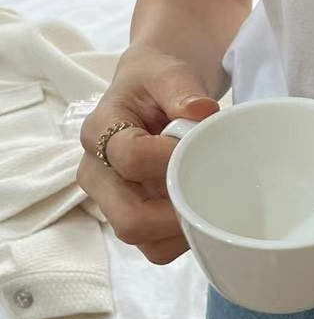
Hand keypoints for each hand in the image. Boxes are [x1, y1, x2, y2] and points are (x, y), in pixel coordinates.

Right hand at [78, 45, 219, 264]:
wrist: (151, 91)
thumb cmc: (156, 82)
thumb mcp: (166, 71)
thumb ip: (180, 87)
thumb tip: (201, 111)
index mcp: (99, 132)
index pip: (131, 158)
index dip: (170, 159)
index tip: (201, 148)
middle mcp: (96, 173)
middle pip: (128, 218)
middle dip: (176, 212)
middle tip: (211, 192)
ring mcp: (110, 200)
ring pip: (141, 239)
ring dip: (179, 229)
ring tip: (207, 200)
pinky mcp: (129, 217)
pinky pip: (154, 247)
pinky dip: (180, 237)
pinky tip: (200, 211)